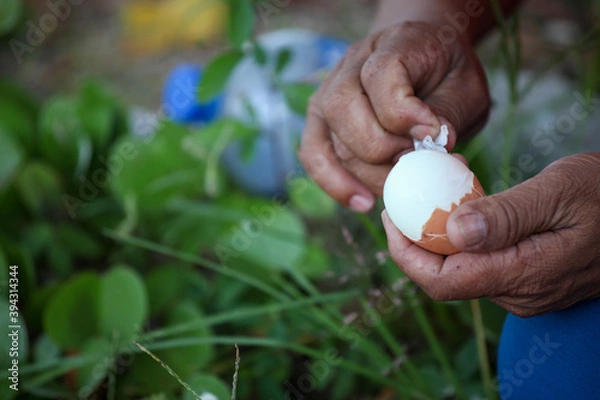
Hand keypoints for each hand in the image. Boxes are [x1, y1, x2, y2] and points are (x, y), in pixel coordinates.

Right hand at [299, 21, 489, 211]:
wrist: (427, 63)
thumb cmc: (447, 78)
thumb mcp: (465, 88)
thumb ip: (447, 112)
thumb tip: (432, 144)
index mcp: (392, 44)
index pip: (381, 76)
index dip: (405, 114)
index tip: (434, 135)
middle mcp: (350, 65)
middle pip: (344, 110)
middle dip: (382, 149)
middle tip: (416, 165)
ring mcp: (329, 93)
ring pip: (331, 139)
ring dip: (368, 173)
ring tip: (402, 186)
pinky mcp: (321, 122)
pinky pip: (314, 155)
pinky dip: (335, 183)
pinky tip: (362, 201)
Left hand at [382, 153, 599, 316]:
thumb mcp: (558, 192)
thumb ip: (506, 215)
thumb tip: (451, 233)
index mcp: (523, 275)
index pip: (442, 282)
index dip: (405, 253)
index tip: (390, 216)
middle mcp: (518, 293)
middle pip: (445, 277)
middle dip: (416, 242)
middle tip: (403, 201)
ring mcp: (524, 289)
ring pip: (462, 269)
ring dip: (438, 237)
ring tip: (431, 196)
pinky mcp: (528, 278)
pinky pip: (481, 263)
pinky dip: (462, 237)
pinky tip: (463, 208)